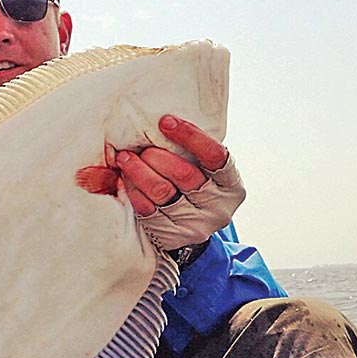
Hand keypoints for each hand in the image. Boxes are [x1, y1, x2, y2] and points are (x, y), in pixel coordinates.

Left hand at [75, 115, 245, 250]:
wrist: (192, 235)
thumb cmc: (196, 191)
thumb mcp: (206, 174)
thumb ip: (194, 154)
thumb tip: (162, 122)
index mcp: (231, 185)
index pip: (214, 155)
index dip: (190, 136)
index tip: (165, 122)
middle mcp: (217, 205)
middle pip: (184, 174)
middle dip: (158, 156)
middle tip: (141, 148)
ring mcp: (195, 223)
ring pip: (162, 192)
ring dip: (139, 172)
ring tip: (126, 159)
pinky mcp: (171, 235)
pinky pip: (147, 210)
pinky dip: (134, 191)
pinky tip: (125, 180)